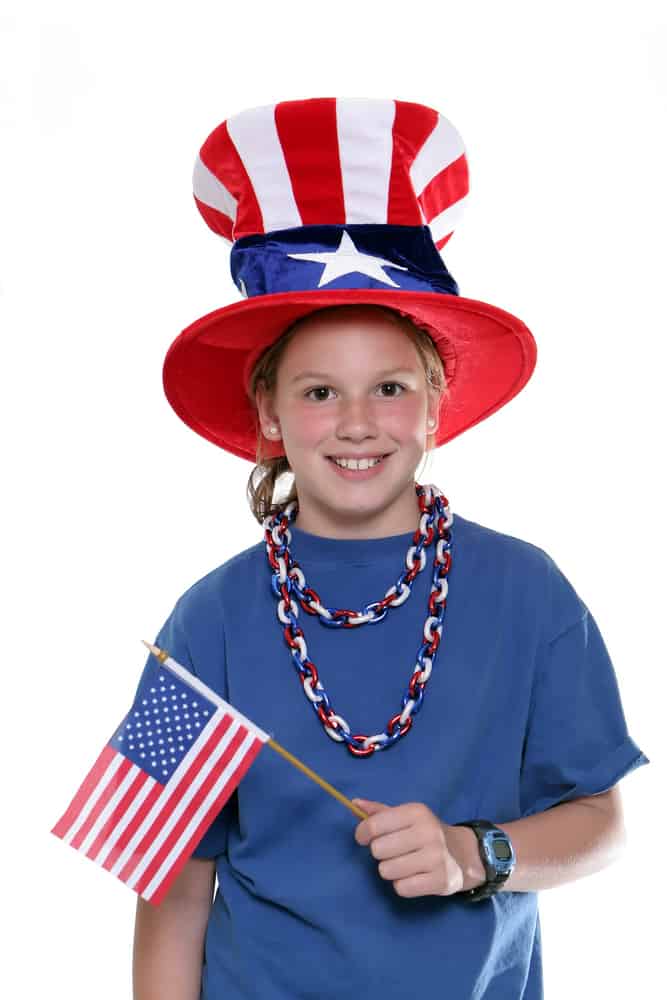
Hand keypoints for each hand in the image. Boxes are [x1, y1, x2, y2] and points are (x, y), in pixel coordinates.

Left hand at [352, 798, 485, 898]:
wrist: (463, 854)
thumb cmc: (426, 832)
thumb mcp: (407, 816)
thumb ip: (380, 811)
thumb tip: (354, 803)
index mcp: (417, 812)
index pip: (374, 825)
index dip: (362, 833)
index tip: (363, 838)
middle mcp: (427, 832)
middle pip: (378, 850)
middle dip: (380, 853)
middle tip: (393, 851)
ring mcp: (435, 857)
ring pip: (387, 871)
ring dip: (390, 870)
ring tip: (404, 864)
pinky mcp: (439, 881)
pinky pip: (401, 888)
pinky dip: (403, 885)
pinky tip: (413, 877)